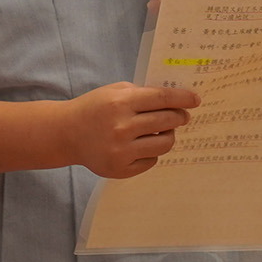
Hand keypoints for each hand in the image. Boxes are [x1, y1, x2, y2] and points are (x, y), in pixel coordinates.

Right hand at [65, 81, 198, 179]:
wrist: (66, 134)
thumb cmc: (94, 109)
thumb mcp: (113, 92)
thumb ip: (142, 94)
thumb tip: (176, 100)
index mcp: (120, 103)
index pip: (162, 99)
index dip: (183, 98)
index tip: (195, 100)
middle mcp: (121, 127)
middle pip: (167, 121)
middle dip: (179, 117)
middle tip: (181, 116)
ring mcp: (121, 151)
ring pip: (164, 144)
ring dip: (168, 136)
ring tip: (160, 132)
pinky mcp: (120, 169)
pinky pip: (151, 161)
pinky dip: (151, 153)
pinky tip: (139, 146)